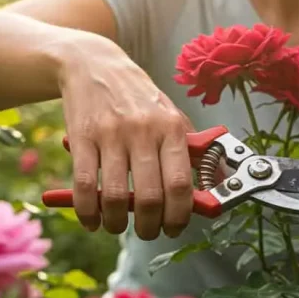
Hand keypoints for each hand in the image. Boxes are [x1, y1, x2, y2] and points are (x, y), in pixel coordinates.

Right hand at [58, 34, 193, 238]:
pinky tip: (93, 220)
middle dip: (150, 227)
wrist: (93, 65)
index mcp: (171, 128)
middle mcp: (143, 131)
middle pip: (150, 197)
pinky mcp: (81, 138)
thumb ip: (192, 152)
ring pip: (115, 197)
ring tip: (118, 227)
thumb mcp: (171, 116)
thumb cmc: (138, 97)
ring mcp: (111, 135)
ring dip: (117, 224)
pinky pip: (84, 186)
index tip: (175, 228)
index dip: (179, 216)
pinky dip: (88, 212)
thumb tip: (216, 185)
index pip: (181, 184)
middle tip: (149, 232)